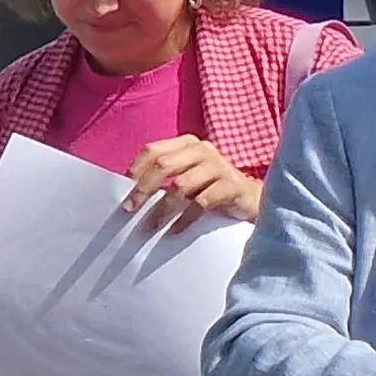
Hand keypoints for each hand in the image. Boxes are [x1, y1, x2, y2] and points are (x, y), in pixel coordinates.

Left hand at [125, 135, 261, 230]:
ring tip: (150, 226)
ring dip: (161, 209)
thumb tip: (131, 194)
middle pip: (164, 165)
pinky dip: (184, 219)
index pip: (154, 150)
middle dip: (143, 189)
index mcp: (188, 143)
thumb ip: (166, 177)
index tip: (122, 191)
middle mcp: (203, 150)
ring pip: (181, 186)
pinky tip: (174, 231)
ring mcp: (218, 167)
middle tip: (130, 210)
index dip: (136, 169)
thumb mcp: (189, 176)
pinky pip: (200, 204)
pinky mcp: (231, 186)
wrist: (253, 200)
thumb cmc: (213, 189)